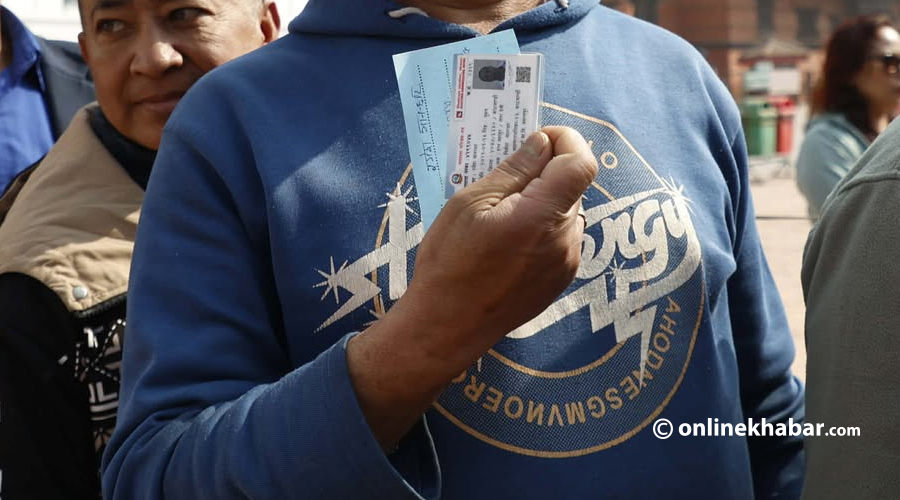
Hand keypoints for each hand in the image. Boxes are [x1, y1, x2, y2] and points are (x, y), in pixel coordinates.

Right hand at [408, 126, 597, 356]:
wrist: (447, 328)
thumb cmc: (449, 265)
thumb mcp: (468, 206)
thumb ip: (512, 172)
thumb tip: (541, 144)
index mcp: (540, 217)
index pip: (582, 163)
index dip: (566, 141)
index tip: (536, 139)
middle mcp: (564, 240)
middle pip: (573, 186)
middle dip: (546, 171)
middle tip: (505, 175)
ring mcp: (566, 263)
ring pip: (566, 211)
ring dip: (543, 200)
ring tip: (501, 213)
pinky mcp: (561, 280)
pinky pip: (561, 238)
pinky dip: (541, 227)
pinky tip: (508, 241)